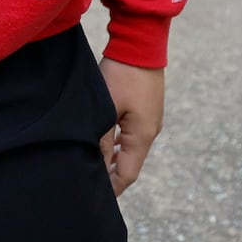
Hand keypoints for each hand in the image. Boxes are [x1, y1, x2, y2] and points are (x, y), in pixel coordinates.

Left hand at [98, 58, 164, 196]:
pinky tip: (104, 143)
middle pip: (131, 163)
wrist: (139, 44)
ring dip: (115, 158)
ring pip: (131, 149)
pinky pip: (132, 134)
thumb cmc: (121, 75)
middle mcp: (150, 131)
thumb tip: (98, 165)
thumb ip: (101, 139)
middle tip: (91, 182)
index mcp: (142, 135)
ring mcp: (150, 120)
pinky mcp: (147, 109)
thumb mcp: (105, 108)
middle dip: (113, 175)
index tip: (98, 198)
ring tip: (94, 165)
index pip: (128, 173)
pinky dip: (118, 143)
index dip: (113, 187)